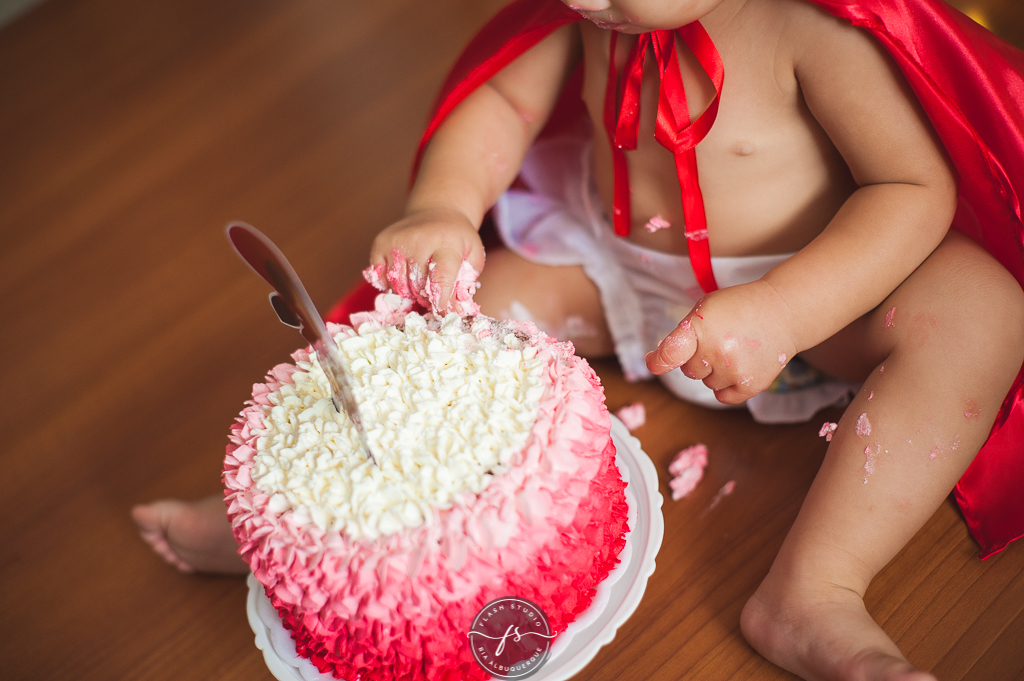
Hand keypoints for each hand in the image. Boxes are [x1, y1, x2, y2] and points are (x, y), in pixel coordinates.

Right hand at [368, 206, 485, 309]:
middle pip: (417, 286)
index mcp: (446, 243)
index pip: (440, 278)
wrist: (437, 211)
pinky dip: (390, 284)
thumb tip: (456, 312)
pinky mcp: (380, 243)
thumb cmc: (457, 239)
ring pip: (398, 286)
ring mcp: (396, 241)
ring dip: (409, 292)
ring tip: (420, 283)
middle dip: (426, 297)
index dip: (441, 300)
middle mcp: (419, 240)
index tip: (442, 312)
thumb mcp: (473, 256)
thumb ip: (467, 284)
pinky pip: (380, 278)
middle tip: (433, 293)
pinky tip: (404, 276)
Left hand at [645, 280, 798, 403]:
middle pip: (689, 371)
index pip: (670, 353)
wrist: (783, 312)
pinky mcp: (750, 386)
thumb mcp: (706, 308)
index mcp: (700, 328)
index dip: (658, 361)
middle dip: (699, 358)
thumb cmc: (740, 307)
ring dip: (715, 371)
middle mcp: (716, 352)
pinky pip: (723, 396)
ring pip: (707, 383)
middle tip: (719, 341)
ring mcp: (734, 371)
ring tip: (735, 350)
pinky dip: (727, 386)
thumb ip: (683, 333)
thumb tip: (657, 360)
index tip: (653, 362)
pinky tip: (738, 366)